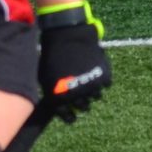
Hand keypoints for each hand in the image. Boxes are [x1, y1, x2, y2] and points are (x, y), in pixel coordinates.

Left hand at [37, 3, 109, 119]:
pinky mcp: (104, 76)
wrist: (66, 34)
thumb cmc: (52, 54)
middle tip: (81, 95)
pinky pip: (106, 84)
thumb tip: (59, 106)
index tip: (73, 116)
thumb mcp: (45, 76)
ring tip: (87, 78)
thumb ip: (52, 93)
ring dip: (92, 90)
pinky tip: (95, 69)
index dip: (70, 117)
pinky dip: (102, 79)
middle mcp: (76, 96)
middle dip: (83, 102)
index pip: (67, 116)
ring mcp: (92, 87)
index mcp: (59, 98)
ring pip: (96, 96)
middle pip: (84, 107)